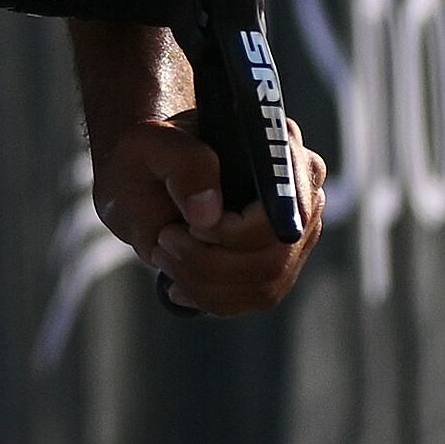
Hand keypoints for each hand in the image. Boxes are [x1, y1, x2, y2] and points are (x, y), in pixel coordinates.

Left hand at [94, 110, 325, 314]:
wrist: (143, 179)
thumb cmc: (150, 155)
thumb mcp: (152, 144)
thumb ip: (185, 165)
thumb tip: (208, 214)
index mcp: (281, 150)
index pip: (287, 209)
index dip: (239, 232)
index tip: (193, 228)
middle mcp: (300, 193)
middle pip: (276, 256)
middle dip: (210, 260)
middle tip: (165, 237)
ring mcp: (296, 234)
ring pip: (266, 285)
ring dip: (204, 280)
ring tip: (166, 251)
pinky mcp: (280, 264)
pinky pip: (256, 298)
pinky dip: (210, 297)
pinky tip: (180, 282)